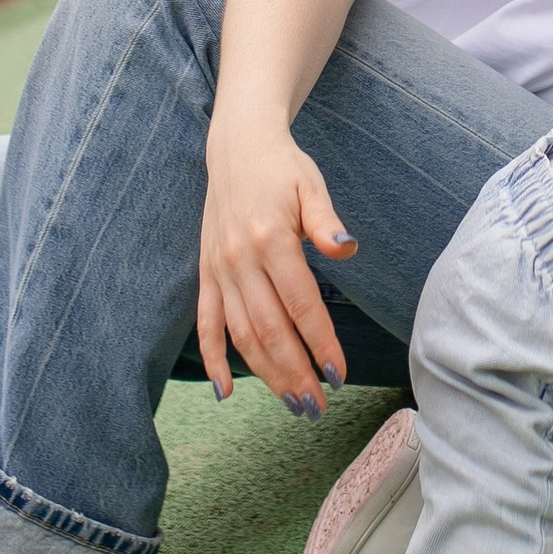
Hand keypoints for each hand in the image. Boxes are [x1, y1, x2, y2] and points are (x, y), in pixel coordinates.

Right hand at [197, 124, 356, 413]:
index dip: (320, 343)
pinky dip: (213, 358)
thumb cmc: (283, 168)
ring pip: (240, 334)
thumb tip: (346, 249)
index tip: (338, 373)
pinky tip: (227, 390)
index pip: (301, 304)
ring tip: (291, 402)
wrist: (237, 147)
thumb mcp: (312, 185)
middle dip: (295, 372)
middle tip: (318, 406)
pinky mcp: (206, 273)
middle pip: (269, 329)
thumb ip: (326, 221)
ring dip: (265, 373)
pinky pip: (206, 323)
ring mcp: (219, 269)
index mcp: (271, 239)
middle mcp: (240, 259)